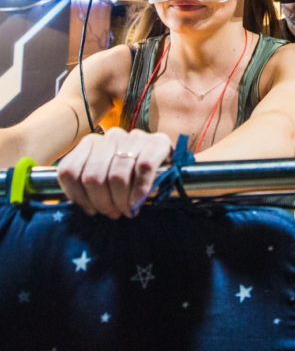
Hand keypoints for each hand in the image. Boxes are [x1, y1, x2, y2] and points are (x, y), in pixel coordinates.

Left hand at [56, 127, 172, 218]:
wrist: (168, 163)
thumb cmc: (131, 176)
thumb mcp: (105, 178)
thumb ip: (88, 186)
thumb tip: (81, 207)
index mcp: (91, 143)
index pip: (70, 170)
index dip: (77, 196)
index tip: (91, 211)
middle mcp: (111, 136)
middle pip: (93, 176)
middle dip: (102, 202)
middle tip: (113, 214)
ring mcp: (135, 137)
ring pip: (117, 175)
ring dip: (121, 200)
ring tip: (127, 211)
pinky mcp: (158, 142)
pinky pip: (144, 168)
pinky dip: (139, 190)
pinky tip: (138, 202)